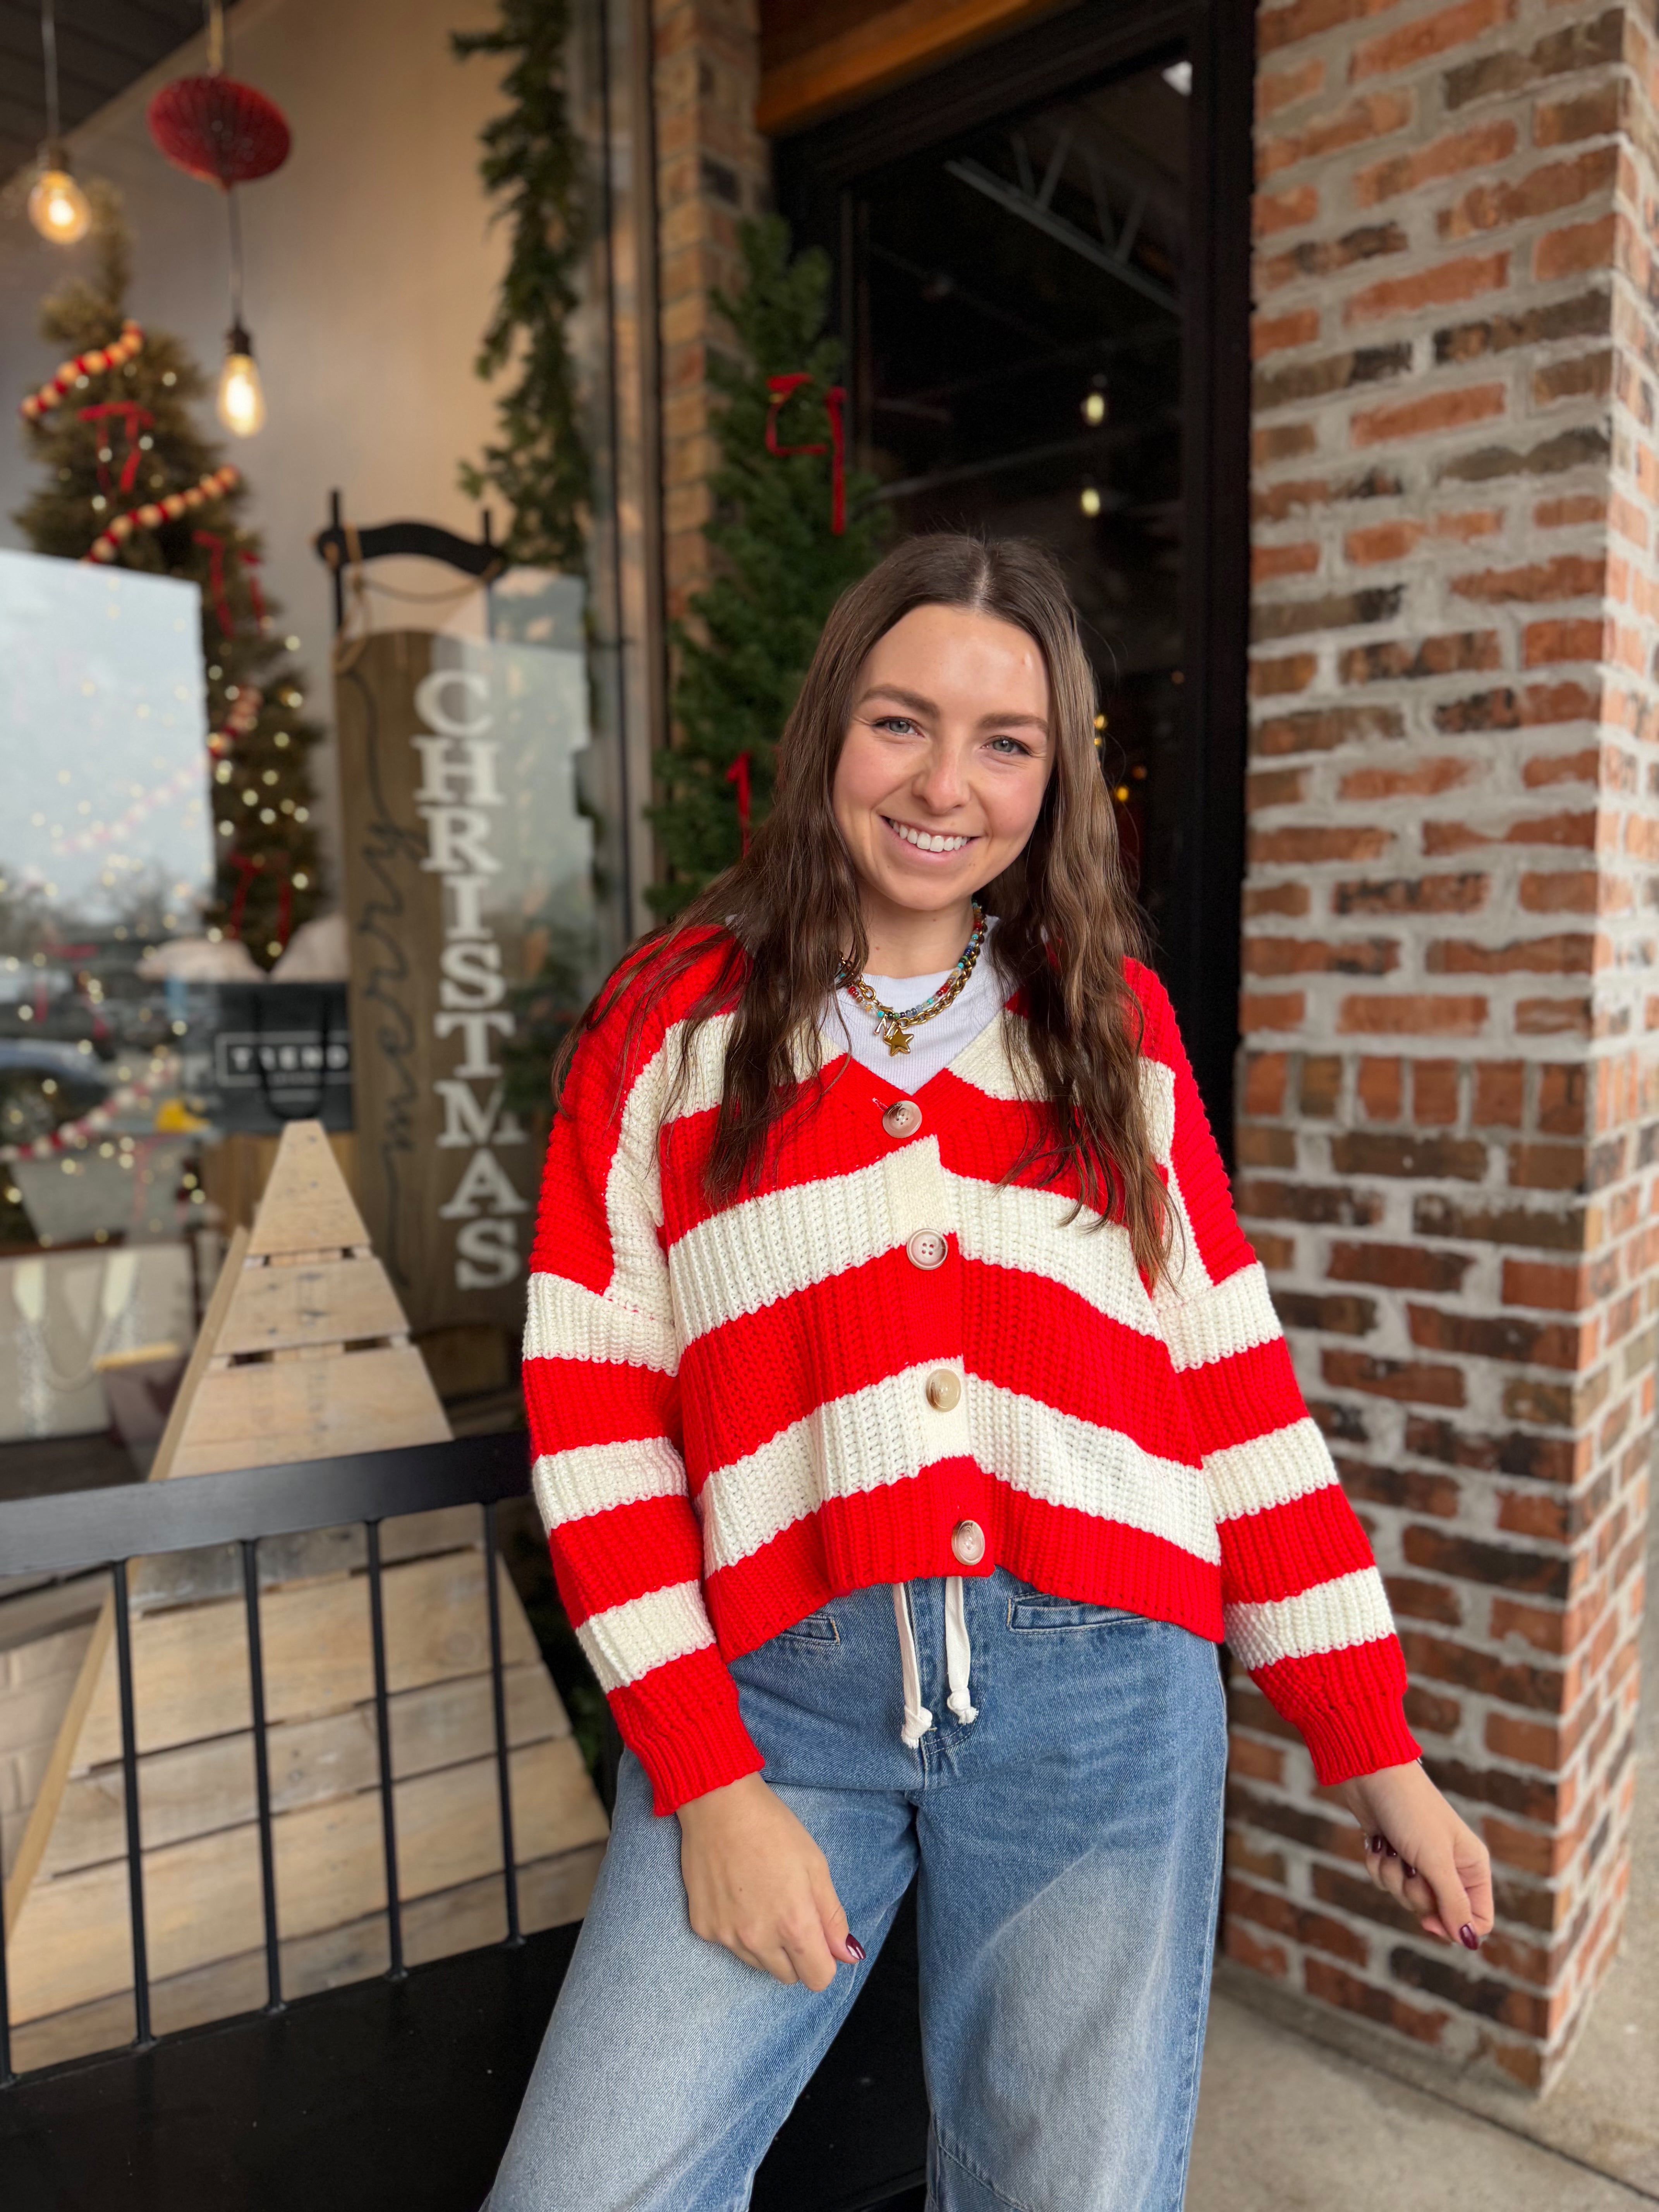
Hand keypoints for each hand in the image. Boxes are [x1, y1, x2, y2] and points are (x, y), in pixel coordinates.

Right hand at [677, 1772, 862, 1989]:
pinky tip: (736, 1893)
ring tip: (761, 1898)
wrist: (718, 1804)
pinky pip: (729, 1945)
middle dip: (795, 1953)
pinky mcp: (702, 1927)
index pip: (818, 1979)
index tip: (818, 1936)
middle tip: (788, 1911)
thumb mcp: (816, 1866)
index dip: (823, 1960)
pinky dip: (736, 1929)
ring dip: (766, 1944)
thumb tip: (848, 1956)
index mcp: (794, 1925)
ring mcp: (726, 1937)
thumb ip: (832, 1917)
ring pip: (758, 1963)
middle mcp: (758, 1940)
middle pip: (788, 1976)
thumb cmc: (773, 1829)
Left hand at [1335, 1761, 1493, 1950]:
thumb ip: (1453, 1903)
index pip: (1478, 1919)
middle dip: (1415, 1893)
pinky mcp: (1393, 1854)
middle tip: (1410, 1865)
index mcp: (1472, 1866)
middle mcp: (1450, 1866)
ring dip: (1392, 1876)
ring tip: (1393, 1846)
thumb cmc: (1410, 1811)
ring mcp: (1420, 1861)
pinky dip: (1377, 1864)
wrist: (1372, 1774)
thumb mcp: (1436, 1860)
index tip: (1428, 1919)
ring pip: (1406, 1897)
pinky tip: (1378, 1841)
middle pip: (1437, 1913)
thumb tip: (1469, 1942)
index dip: (1453, 1927)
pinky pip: (1384, 1881)